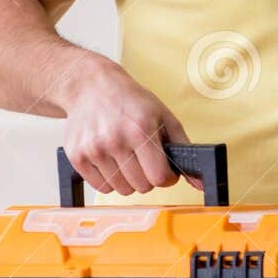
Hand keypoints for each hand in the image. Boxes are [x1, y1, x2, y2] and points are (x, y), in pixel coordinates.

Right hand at [58, 57, 192, 194]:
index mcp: (141, 129)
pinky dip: (109, 179)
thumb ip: (184, 148)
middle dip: (148, 177)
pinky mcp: (77, 156)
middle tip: (143, 159)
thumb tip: (200, 182)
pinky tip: (110, 160)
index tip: (164, 170)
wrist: (90, 86)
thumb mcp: (164, 115)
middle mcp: (115, 140)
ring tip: (126, 157)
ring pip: (121, 190)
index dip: (167, 177)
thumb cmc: (131, 101)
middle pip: (141, 187)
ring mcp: (94, 149)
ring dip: (128, 179)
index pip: (159, 178)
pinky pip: (101, 187)